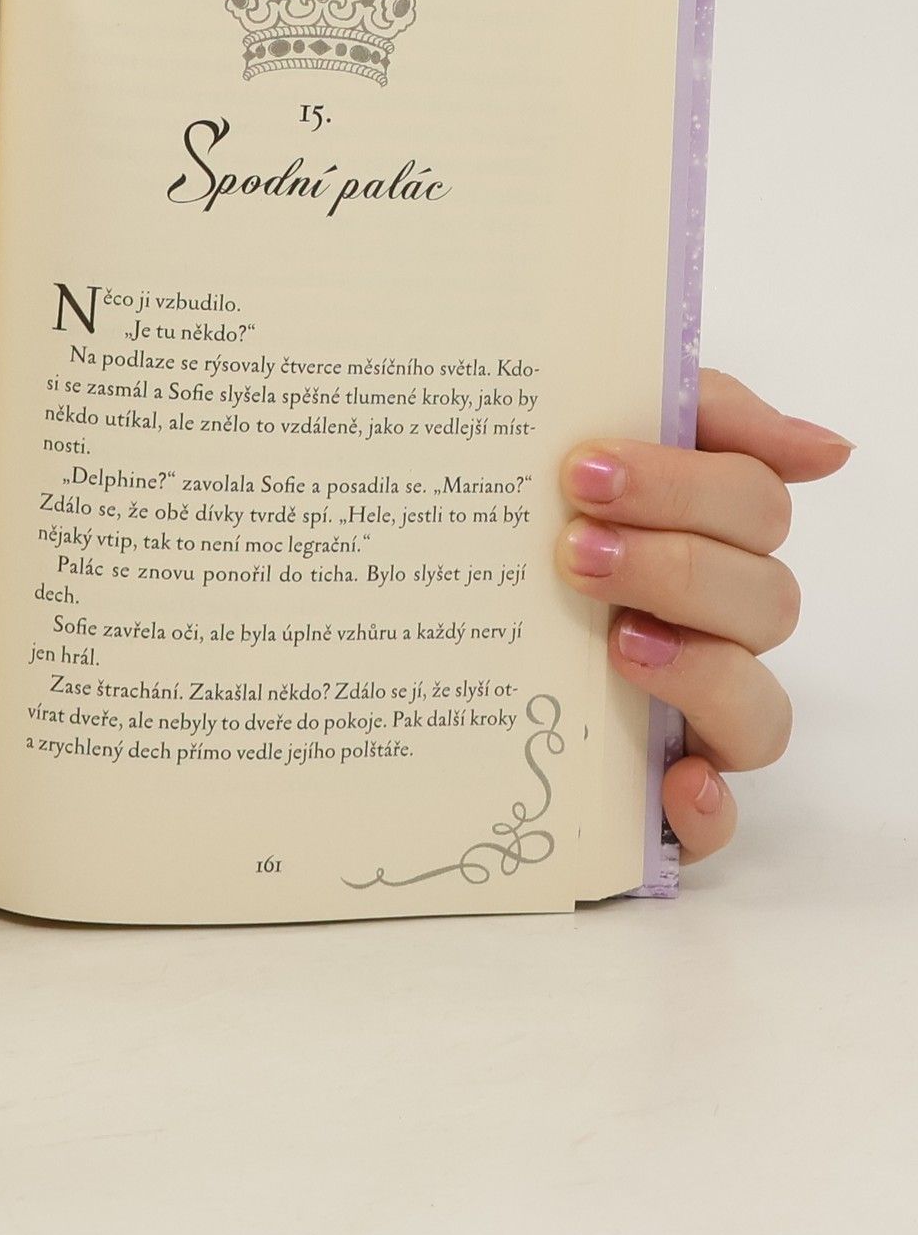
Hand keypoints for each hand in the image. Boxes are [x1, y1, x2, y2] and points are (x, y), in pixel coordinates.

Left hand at [556, 369, 850, 862]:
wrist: (408, 603)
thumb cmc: (522, 513)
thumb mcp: (585, 428)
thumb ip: (699, 410)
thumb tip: (826, 449)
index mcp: (707, 537)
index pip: (753, 504)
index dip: (683, 486)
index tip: (582, 471)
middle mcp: (714, 628)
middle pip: (765, 600)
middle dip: (677, 567)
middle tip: (573, 550)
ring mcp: (692, 714)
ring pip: (760, 712)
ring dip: (700, 671)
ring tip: (615, 642)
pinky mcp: (652, 796)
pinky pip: (714, 823)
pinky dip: (706, 811)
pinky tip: (672, 782)